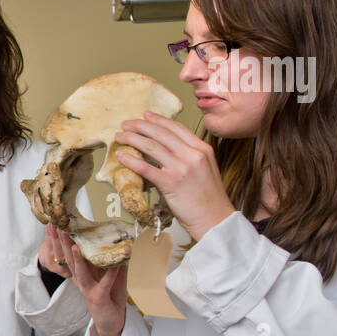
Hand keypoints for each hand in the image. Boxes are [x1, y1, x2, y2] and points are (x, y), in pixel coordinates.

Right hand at [44, 224, 128, 335]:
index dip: (62, 239)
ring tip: (74, 245)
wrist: (112, 323)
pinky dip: (110, 274)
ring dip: (77, 258)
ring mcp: (88, 289)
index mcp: (82, 273)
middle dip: (63, 243)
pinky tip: (114, 265)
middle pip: (69, 259)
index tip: (58, 224)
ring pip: (80, 271)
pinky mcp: (98, 298)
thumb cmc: (111, 298)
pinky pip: (104, 284)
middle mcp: (81, 280)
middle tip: (58, 227)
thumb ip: (114, 261)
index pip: (69, 253)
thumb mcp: (114, 276)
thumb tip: (121, 243)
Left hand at [113, 112, 235, 241]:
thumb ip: (189, 158)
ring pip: (151, 146)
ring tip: (120, 137)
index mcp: (202, 149)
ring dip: (132, 139)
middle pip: (161, 134)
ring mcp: (182, 167)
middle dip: (140, 126)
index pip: (177, 128)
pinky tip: (121, 157)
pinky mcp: (171, 182)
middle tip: (126, 124)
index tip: (145, 116)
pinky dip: (131, 160)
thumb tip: (165, 152)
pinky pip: (146, 167)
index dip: (158, 120)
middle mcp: (193, 154)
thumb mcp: (205, 170)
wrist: (216, 220)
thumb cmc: (209, 199)